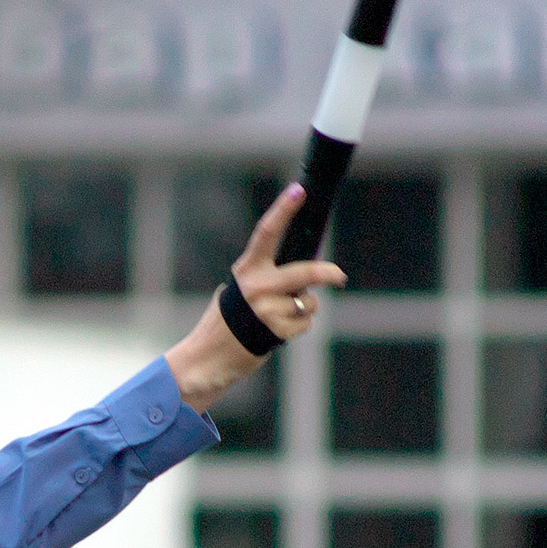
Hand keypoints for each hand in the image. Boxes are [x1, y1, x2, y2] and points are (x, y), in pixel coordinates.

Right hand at [165, 183, 346, 412]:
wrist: (207, 357)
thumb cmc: (226, 323)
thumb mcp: (238, 293)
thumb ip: (265, 279)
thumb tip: (304, 275)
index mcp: (246, 270)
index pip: (266, 233)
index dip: (283, 210)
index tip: (299, 190)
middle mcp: (256, 286)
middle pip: (305, 271)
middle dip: (327, 273)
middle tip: (339, 276)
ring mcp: (267, 309)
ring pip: (307, 302)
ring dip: (303, 311)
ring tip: (278, 319)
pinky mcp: (277, 331)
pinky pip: (304, 323)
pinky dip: (296, 329)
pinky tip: (275, 333)